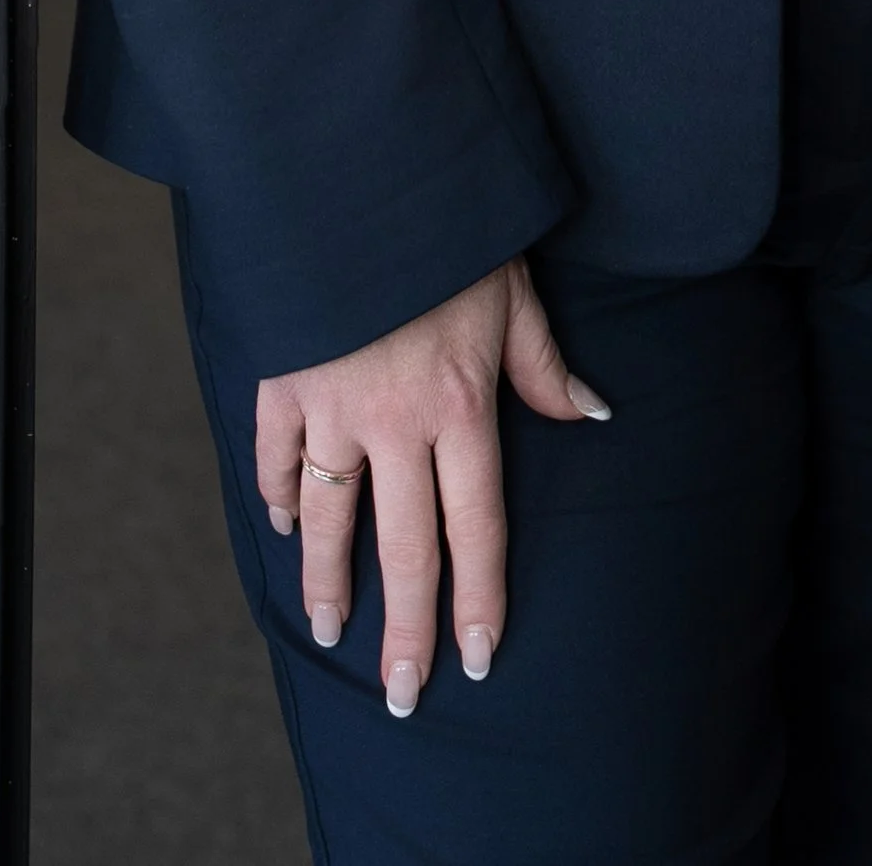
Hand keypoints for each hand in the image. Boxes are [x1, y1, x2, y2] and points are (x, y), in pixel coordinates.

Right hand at [256, 258, 608, 714]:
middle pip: (404, 546)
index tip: (477, 660)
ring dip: (328, 580)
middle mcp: (397, 420)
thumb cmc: (453, 235)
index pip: (476, 527)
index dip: (478, 599)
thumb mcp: (514, 292)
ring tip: (329, 631)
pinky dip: (279, 490)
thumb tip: (593, 414)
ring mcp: (333, 404)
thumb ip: (544, 365)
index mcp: (461, 404)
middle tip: (403, 694)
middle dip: (404, 630)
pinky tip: (285, 523)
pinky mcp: (284, 377)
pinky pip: (278, 452)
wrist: (364, 178)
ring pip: (329, 516)